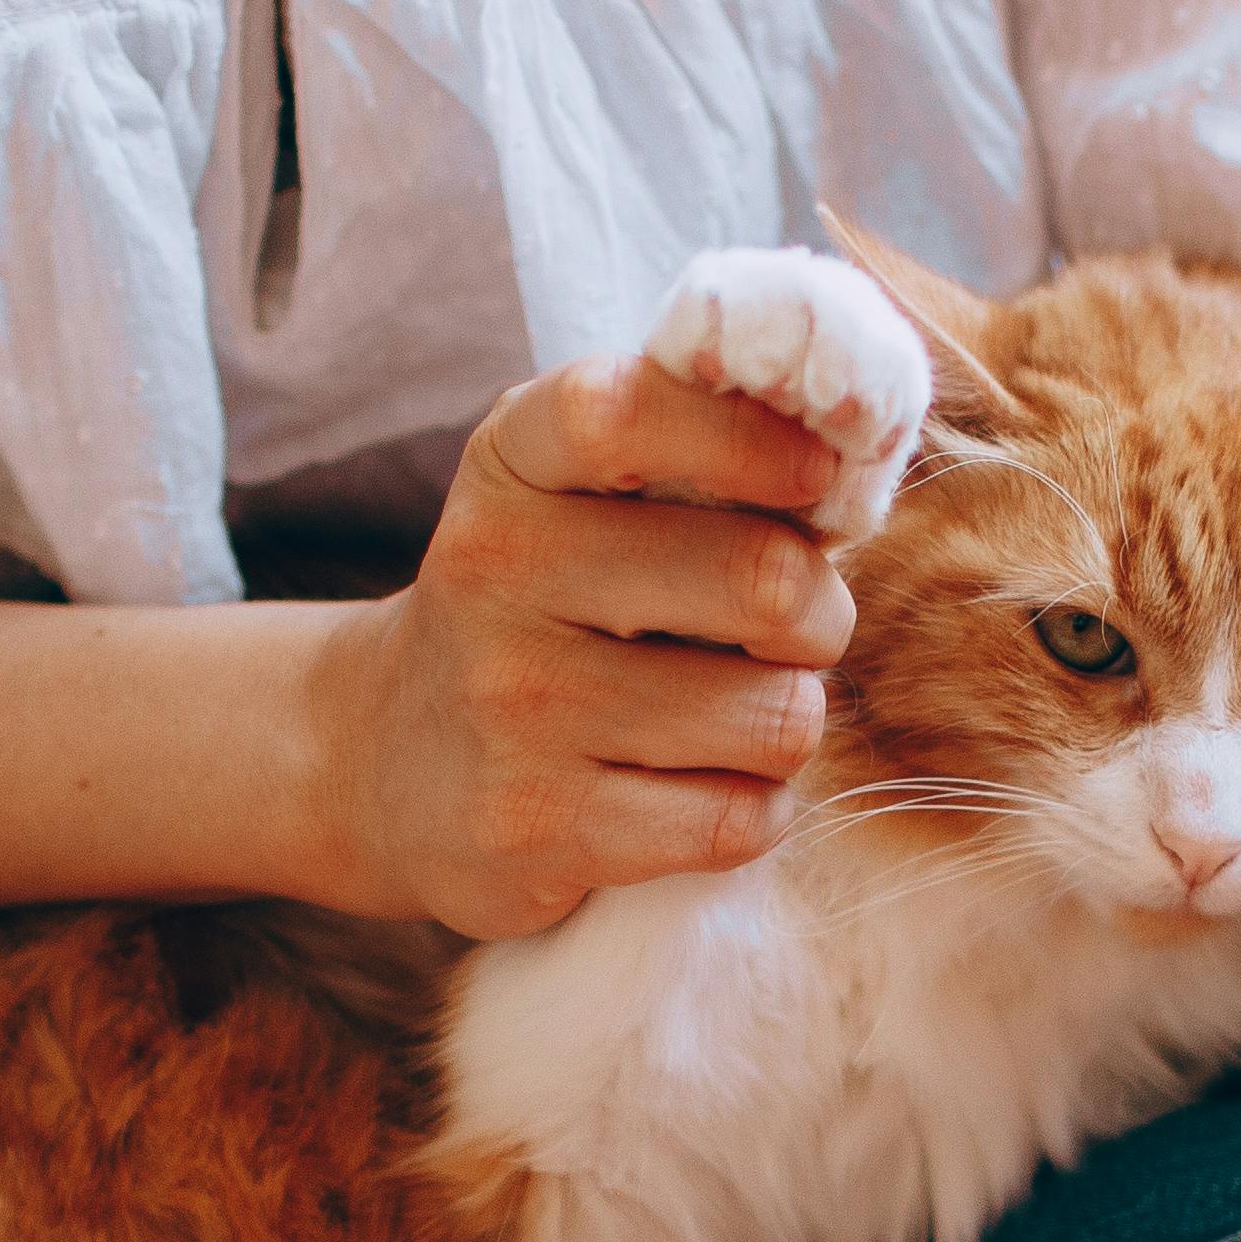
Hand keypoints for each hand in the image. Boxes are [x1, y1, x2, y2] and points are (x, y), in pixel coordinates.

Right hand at [308, 353, 866, 936]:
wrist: (382, 760)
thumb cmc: (542, 607)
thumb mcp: (570, 493)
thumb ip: (692, 449)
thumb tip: (858, 446)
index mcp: (512, 464)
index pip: (631, 412)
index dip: (754, 442)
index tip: (814, 480)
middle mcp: (497, 573)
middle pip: (767, 581)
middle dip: (819, 616)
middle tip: (788, 633)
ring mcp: (513, 707)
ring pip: (774, 716)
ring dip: (785, 722)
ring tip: (728, 717)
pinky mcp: (537, 828)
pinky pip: (738, 819)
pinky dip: (751, 811)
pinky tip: (698, 791)